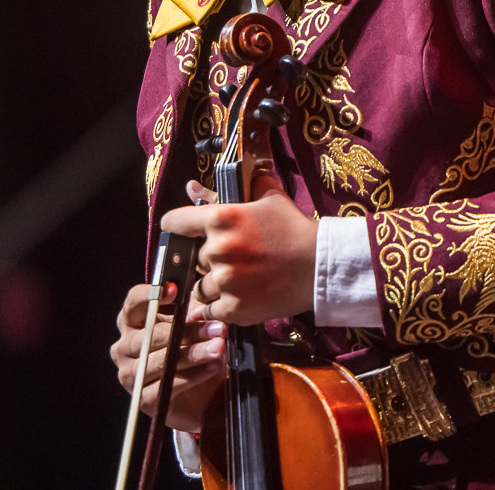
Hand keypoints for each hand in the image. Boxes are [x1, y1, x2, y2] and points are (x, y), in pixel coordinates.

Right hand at [110, 281, 225, 432]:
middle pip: (151, 335)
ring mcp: (131, 375)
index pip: (133, 302)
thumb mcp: (195, 318)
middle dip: (187, 330)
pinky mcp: (143, 400)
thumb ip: (193, 306)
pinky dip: (192, 376)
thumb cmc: (193, 345)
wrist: (203, 391)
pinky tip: (212, 367)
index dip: (150, 294)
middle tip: (217, 328)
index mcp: (133, 321)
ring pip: (160, 361)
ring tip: (218, 347)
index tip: (175, 290)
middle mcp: (125, 347)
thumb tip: (199, 298)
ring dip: (193, 354)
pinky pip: (167, 386)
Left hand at [161, 179, 319, 327]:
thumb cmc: (293, 228)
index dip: (175, 226)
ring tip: (242, 279)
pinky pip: (211, 309)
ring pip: (200, 286)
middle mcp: (217, 249)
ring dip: (215, 284)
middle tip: (236, 258)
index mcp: (222, 218)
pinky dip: (222, 305)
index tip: (178, 231)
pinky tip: (242, 296)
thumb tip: (192, 186)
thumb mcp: (267, 199)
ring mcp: (224, 281)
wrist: (319, 265)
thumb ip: (229, 190)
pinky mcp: (233, 308)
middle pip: (194, 258)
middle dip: (210, 259)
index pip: (175, 222)